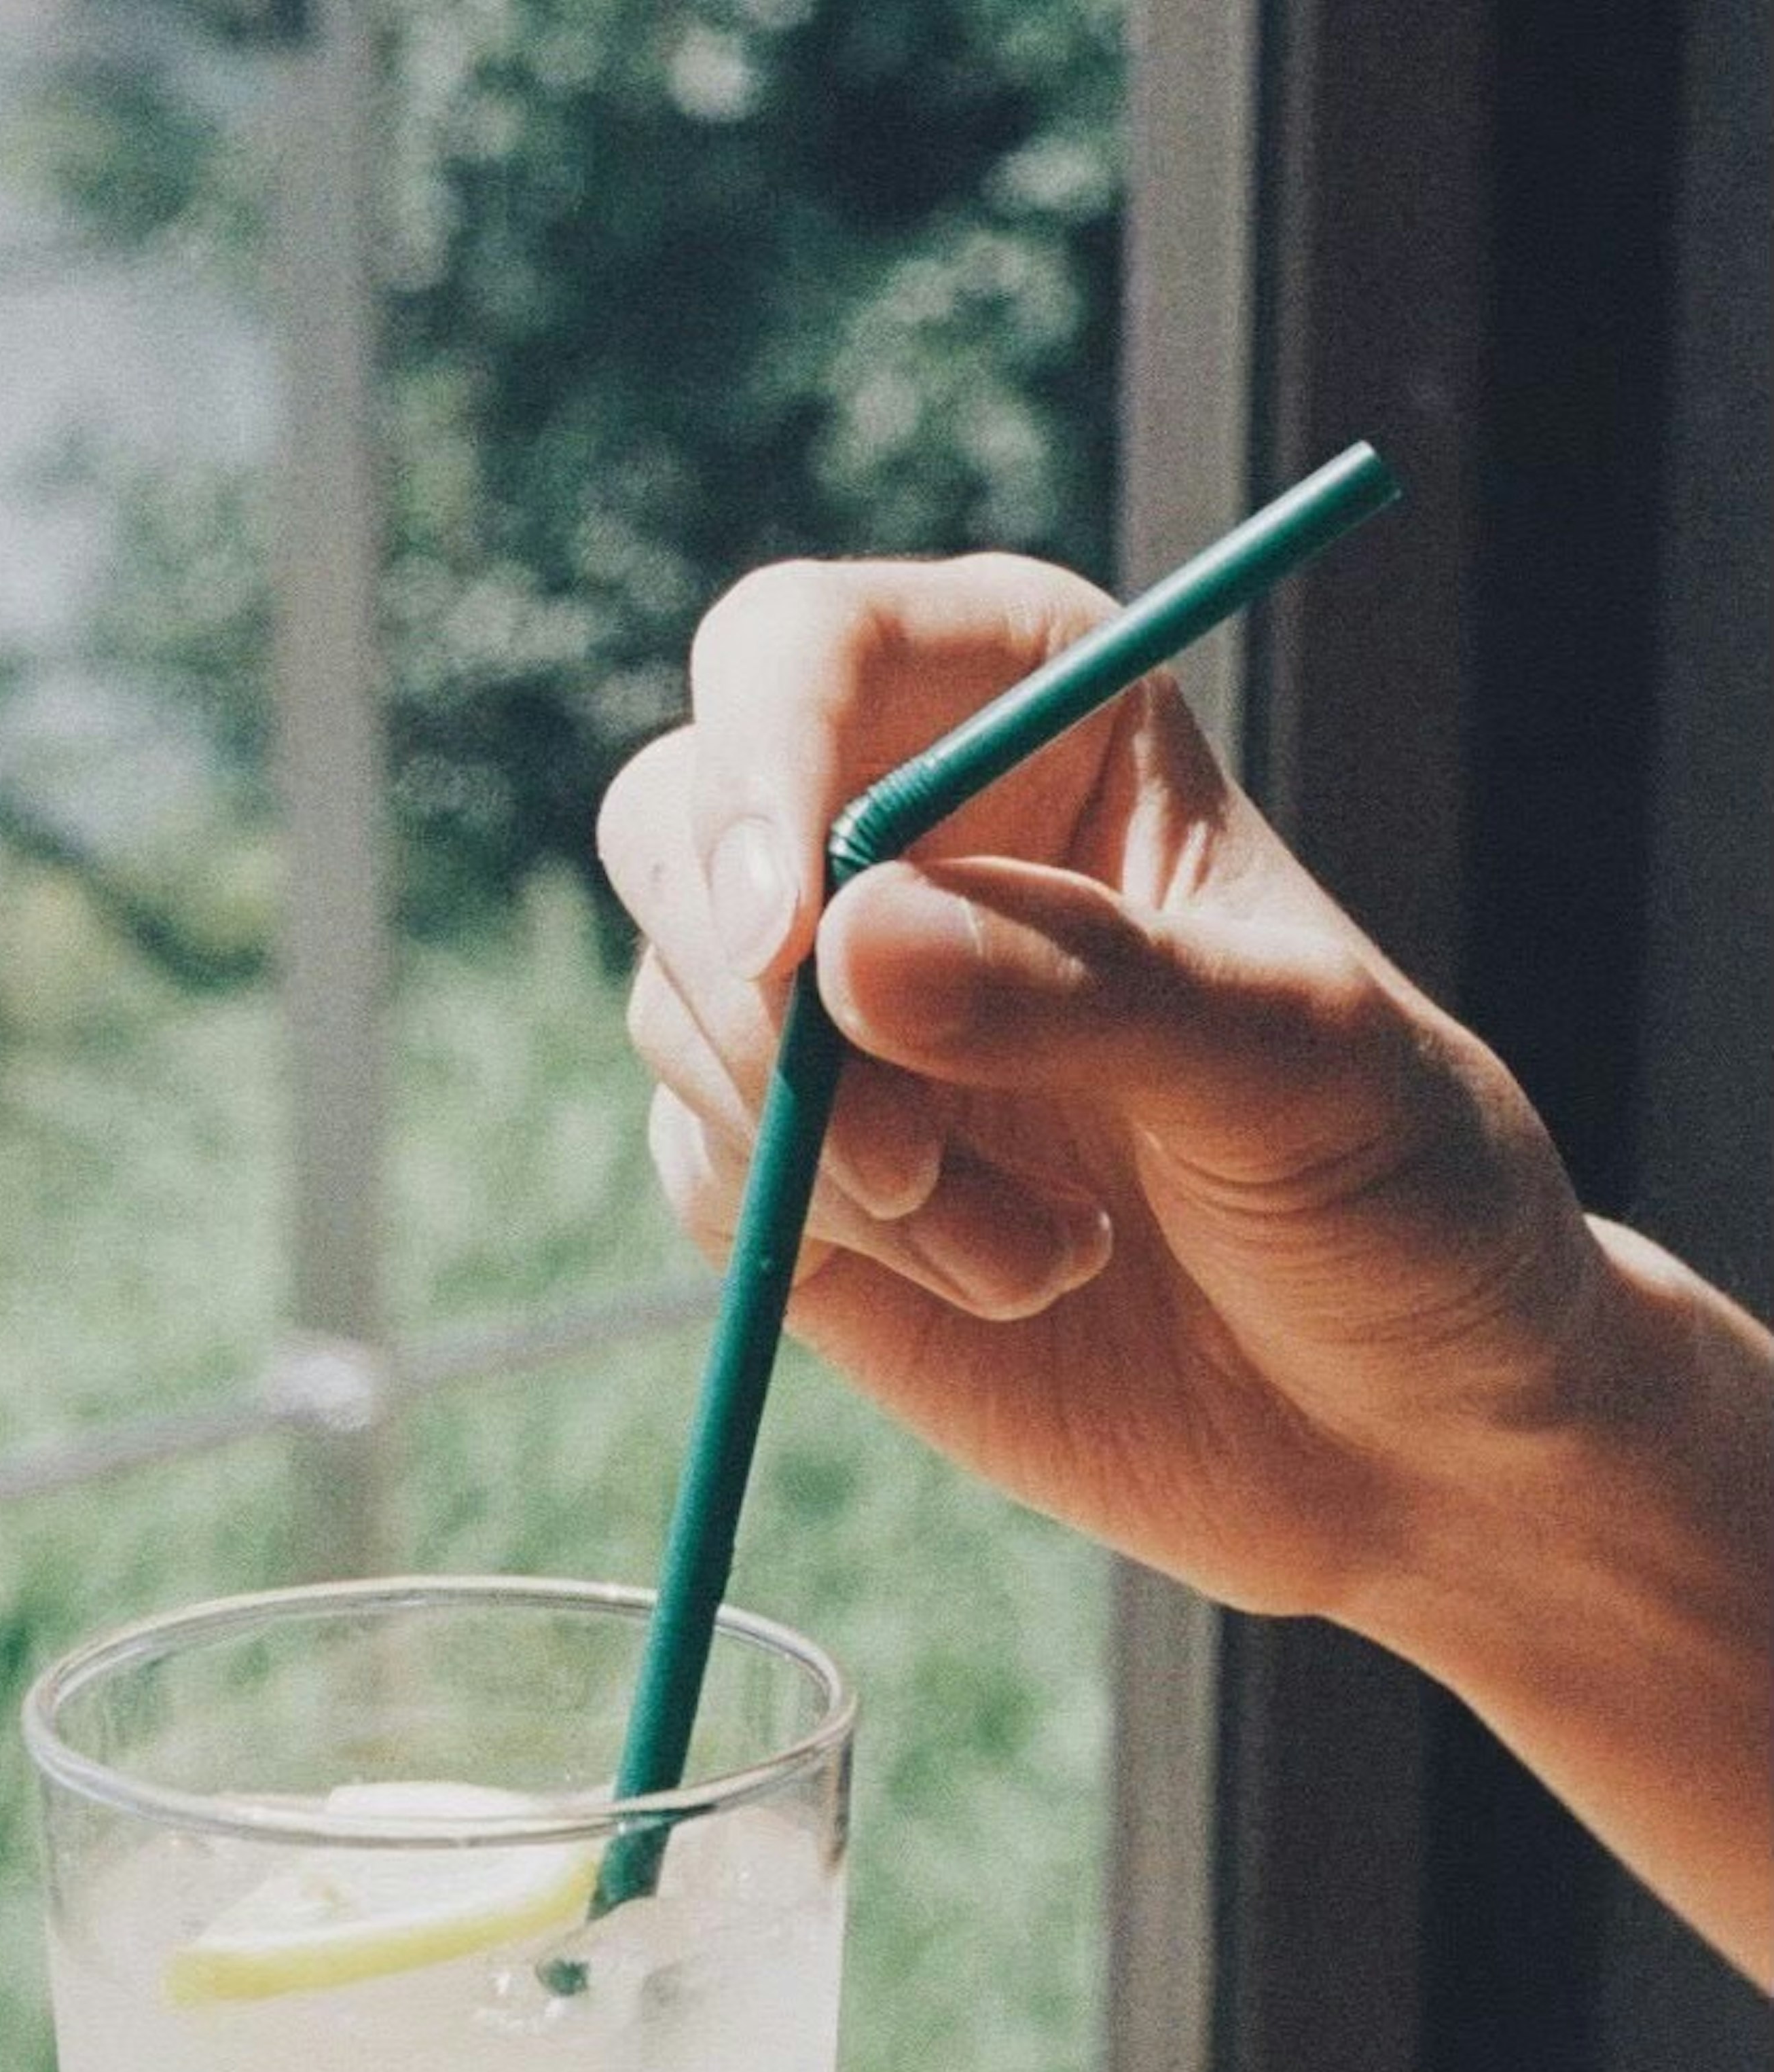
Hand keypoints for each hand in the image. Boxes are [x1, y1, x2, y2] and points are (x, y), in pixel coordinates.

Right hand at [600, 549, 1612, 1629]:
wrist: (1393, 1420)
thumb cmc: (1397, 1192)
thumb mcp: (1301, 1069)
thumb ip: (1087, 989)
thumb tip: (844, 946)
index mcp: (1038, 716)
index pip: (810, 651)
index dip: (761, 761)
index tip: (787, 941)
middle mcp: (906, 837)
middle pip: (674, 822)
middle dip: (755, 999)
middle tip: (901, 1156)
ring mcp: (831, 1011)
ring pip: (683, 1016)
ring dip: (839, 1161)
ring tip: (1048, 1250)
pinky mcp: (789, 1171)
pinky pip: (701, 1173)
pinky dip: (838, 1240)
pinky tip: (1017, 1280)